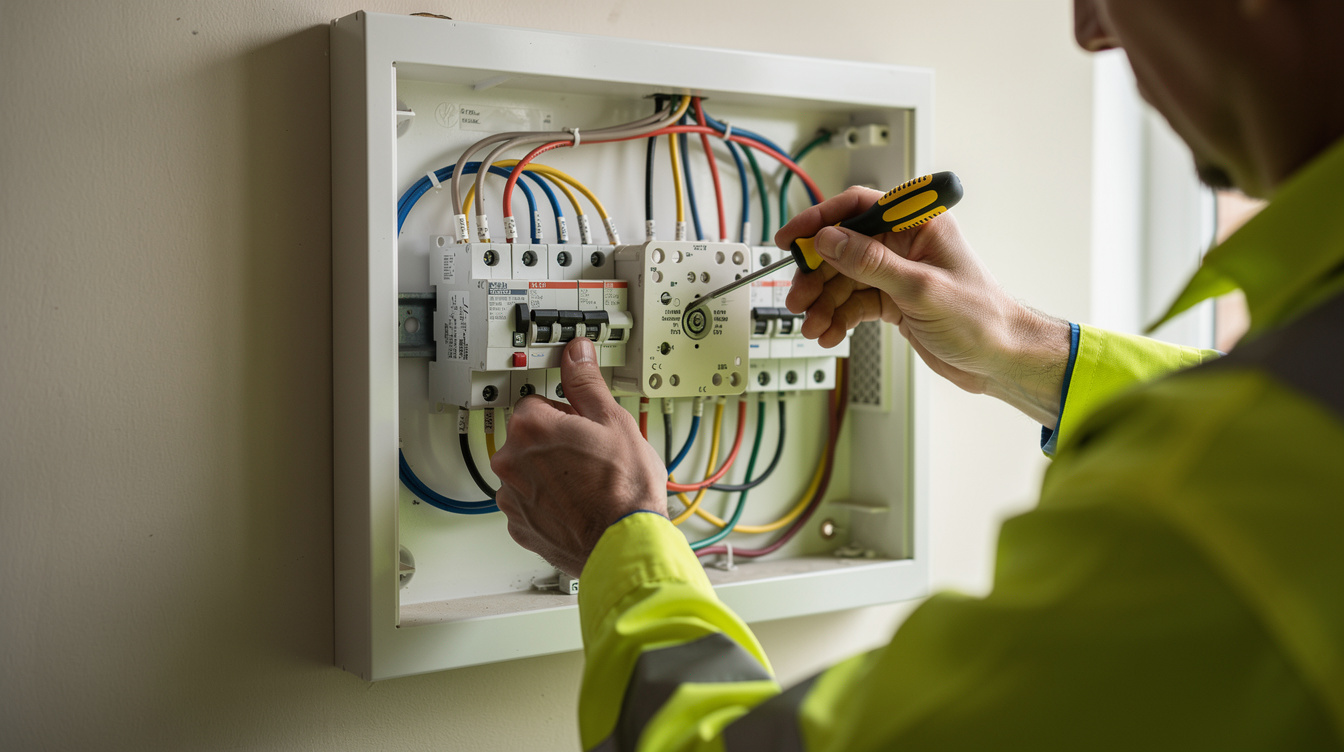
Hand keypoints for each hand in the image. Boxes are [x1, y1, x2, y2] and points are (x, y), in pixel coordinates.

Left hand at [490, 338, 667, 576]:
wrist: (624, 543)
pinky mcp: (520, 526)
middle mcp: (511, 462)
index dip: (566, 413)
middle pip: (529, 438)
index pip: (537, 402)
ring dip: (549, 474)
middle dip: (555, 443)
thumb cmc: (623, 488)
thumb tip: (576, 354)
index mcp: (530, 427)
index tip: (583, 426)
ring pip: (528, 472)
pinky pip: (529, 504)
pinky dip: (547, 504)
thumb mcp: (613, 420)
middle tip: (590, 456)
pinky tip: (576, 506)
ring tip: (586, 485)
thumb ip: (586, 383)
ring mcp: (512, 497)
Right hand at [777, 186, 1069, 427]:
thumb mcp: (921, 289)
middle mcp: (905, 244)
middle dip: (817, 273)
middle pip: (843, 247)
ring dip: (823, 302)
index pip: (858, 207)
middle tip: (798, 296)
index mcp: (919, 224)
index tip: (791, 238)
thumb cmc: (983, 319)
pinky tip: (829, 333)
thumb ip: (871, 262)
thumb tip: (829, 240)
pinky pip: (854, 303)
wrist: (1001, 360)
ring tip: (811, 323)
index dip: (820, 220)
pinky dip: (838, 318)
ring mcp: (898, 273)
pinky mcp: (894, 300)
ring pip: (844, 279)